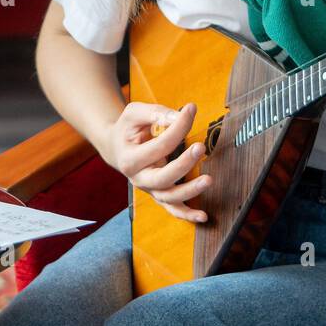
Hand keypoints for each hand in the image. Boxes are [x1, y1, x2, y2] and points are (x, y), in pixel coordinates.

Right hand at [105, 101, 211, 222]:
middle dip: (183, 164)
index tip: (191, 110)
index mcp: (129, 159)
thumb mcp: (134, 114)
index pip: (159, 146)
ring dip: (190, 191)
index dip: (177, 127)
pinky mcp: (159, 195)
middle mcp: (138, 179)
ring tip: (209, 180)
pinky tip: (204, 216)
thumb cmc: (127, 129)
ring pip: (170, 197)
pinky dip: (188, 215)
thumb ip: (155, 113)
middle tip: (200, 146)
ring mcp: (149, 190)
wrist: (116, 148)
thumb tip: (179, 117)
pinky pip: (173, 209)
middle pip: (163, 178)